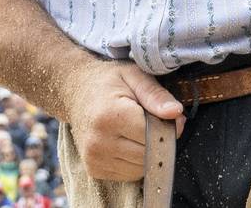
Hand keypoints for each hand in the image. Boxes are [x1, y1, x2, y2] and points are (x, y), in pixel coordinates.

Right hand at [60, 61, 184, 181]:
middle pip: (148, 154)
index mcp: (110, 115)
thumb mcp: (134, 76)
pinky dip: (135, 161)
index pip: (153, 135)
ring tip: (136, 131)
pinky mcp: (94, 170)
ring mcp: (95, 158)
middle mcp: (99, 141)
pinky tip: (127, 142)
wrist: (75, 92)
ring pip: (141, 168)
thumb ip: (156, 95)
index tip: (169, 116)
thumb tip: (176, 113)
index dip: (168, 126)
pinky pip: (129, 174)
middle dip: (158, 140)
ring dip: (146, 153)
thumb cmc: (108, 82)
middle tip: (152, 122)